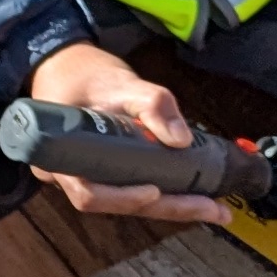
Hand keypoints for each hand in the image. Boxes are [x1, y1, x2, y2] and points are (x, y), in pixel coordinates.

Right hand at [26, 42, 232, 227]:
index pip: (89, 194)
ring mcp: (90, 175)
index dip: (122, 198)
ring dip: (170, 205)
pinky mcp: (107, 171)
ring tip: (213, 205)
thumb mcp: (119, 82)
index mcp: (63, 158)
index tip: (155, 192)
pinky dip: (163, 192)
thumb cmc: (86, 74)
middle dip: (167, 208)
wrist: (68, 66)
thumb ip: (151, 104)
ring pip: (128, 200)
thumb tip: (181, 139)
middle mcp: (73, 176)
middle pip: (118, 204)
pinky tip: (193, 192)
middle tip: (213, 209)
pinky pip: (132, 188)